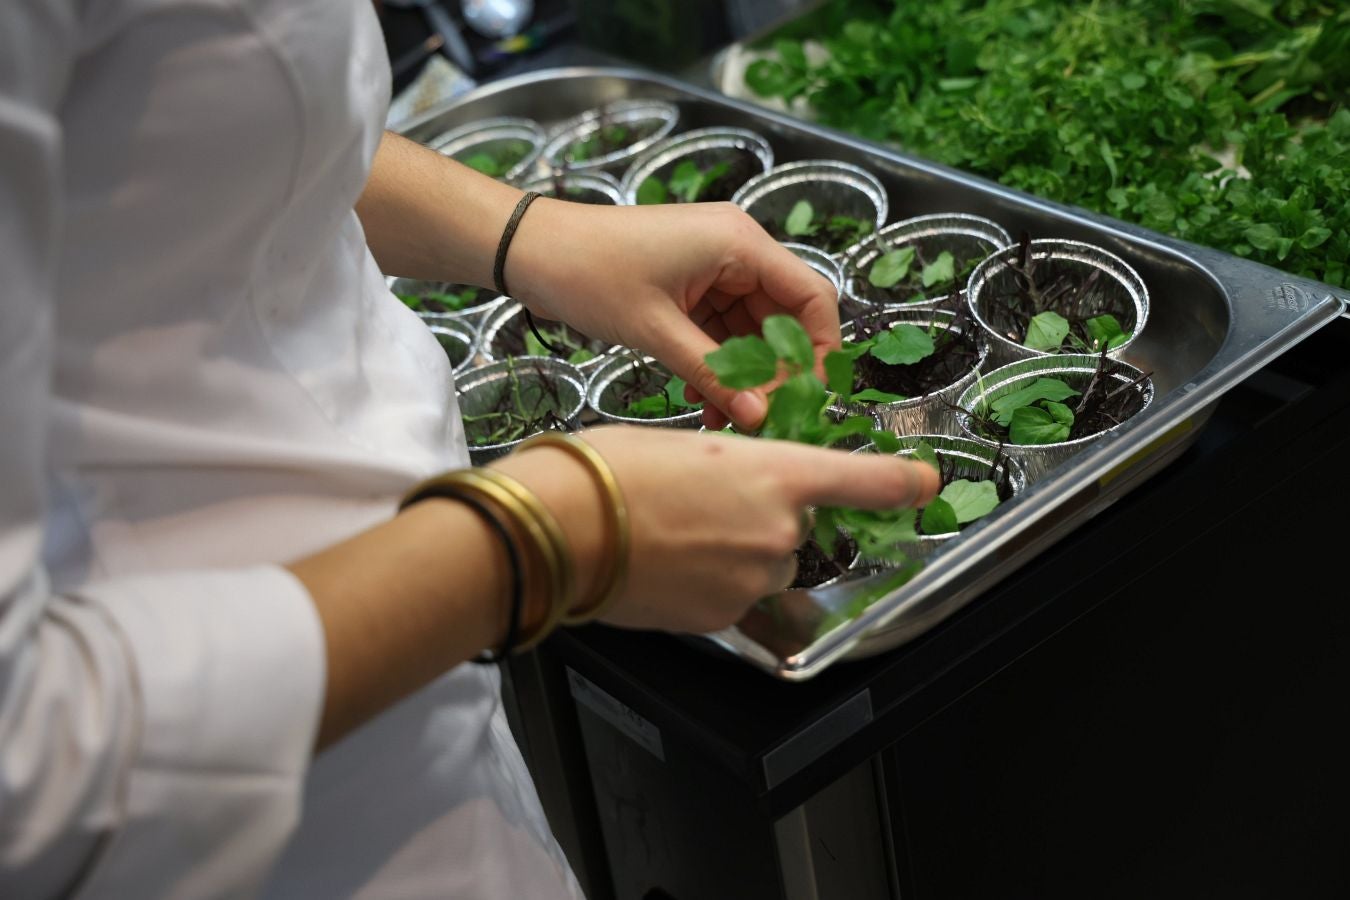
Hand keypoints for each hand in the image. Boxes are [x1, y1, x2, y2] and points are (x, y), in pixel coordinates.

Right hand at [491, 426, 939, 633]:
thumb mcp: (687, 442)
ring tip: (674, 532)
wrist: (558, 530)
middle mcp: (779, 530)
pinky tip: (666, 561)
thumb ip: (740, 466)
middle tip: (703, 497)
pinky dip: (711, 581)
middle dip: (763, 512)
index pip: (865, 480)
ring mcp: (752, 580)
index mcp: (775, 471)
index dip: (903, 483)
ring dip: (737, 550)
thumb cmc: (608, 470)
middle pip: (798, 522)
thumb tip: (746, 485)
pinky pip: (735, 596)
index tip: (925, 484)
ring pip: (765, 563)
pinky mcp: (723, 617)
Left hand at [507, 201, 838, 430]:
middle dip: (775, 372)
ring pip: (752, 328)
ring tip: (723, 419)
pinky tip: (701, 399)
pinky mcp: (692, 281)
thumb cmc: (589, 274)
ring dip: (743, 374)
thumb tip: (760, 419)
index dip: (820, 351)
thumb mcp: (657, 332)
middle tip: (760, 420)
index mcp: (740, 244)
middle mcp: (737, 248)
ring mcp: (714, 264)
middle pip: (784, 317)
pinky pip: (722, 328)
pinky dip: (718, 362)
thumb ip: (715, 375)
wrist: (531, 250)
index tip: (806, 399)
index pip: (812, 297)